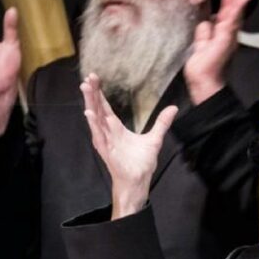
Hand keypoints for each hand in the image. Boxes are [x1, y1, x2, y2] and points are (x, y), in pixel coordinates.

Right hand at [80, 74, 177, 219]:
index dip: (99, 93)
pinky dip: (94, 124)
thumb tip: (173, 108)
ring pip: (95, 119)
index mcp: (115, 128)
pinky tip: (89, 113)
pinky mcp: (107, 151)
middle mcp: (108, 132)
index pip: (105, 107)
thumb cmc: (141, 162)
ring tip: (85, 88)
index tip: (94, 78)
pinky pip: (99, 136)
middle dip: (92, 93)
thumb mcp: (154, 138)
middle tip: (88, 77)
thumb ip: (161, 123)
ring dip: (90, 104)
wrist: (138, 181)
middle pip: (97, 109)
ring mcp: (105, 141)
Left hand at [184, 0, 252, 104]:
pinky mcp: (226, 37)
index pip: (227, 10)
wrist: (204, 80)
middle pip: (234, 6)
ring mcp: (229, 34)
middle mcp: (228, 31)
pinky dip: (238, 7)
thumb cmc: (202, 66)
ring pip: (235, 9)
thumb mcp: (200, 43)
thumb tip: (206, 22)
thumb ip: (204, 32)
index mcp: (222, 32)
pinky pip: (233, 18)